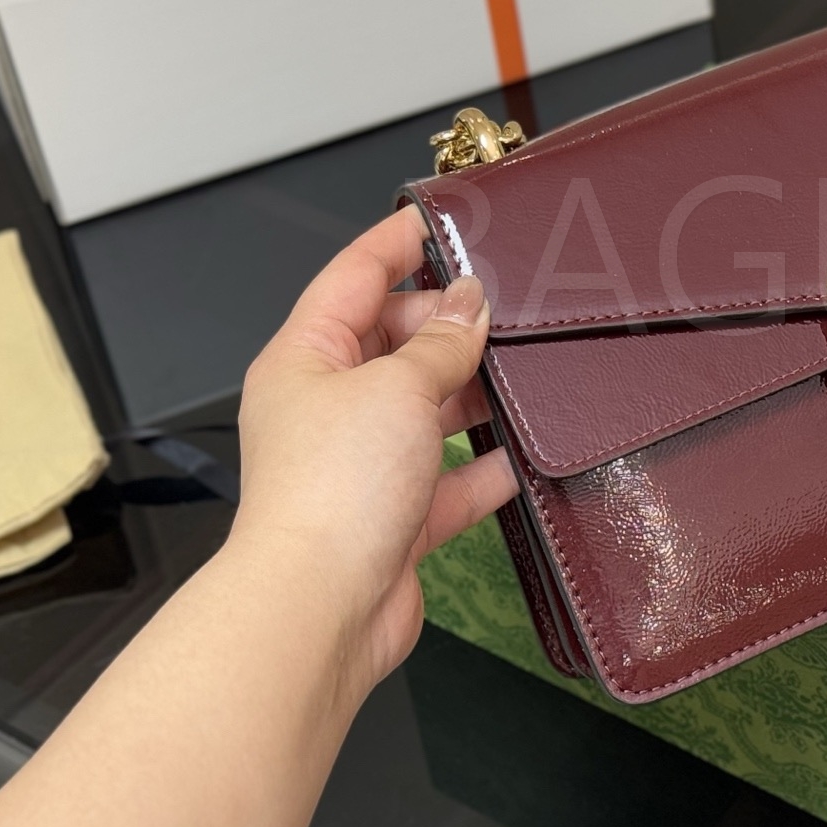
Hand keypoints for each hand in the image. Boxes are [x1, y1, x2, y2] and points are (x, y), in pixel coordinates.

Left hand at [233, 204, 517, 692]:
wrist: (320, 608)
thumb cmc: (335, 488)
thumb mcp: (398, 387)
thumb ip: (442, 341)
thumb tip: (471, 302)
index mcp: (305, 360)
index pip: (352, 278)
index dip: (398, 244)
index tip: (446, 219)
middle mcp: (327, 408)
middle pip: (392, 344)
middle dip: (446, 325)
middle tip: (504, 308)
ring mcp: (360, 466)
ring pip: (423, 412)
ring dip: (469, 396)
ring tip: (521, 373)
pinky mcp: (393, 520)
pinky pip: (446, 482)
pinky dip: (482, 470)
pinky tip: (521, 458)